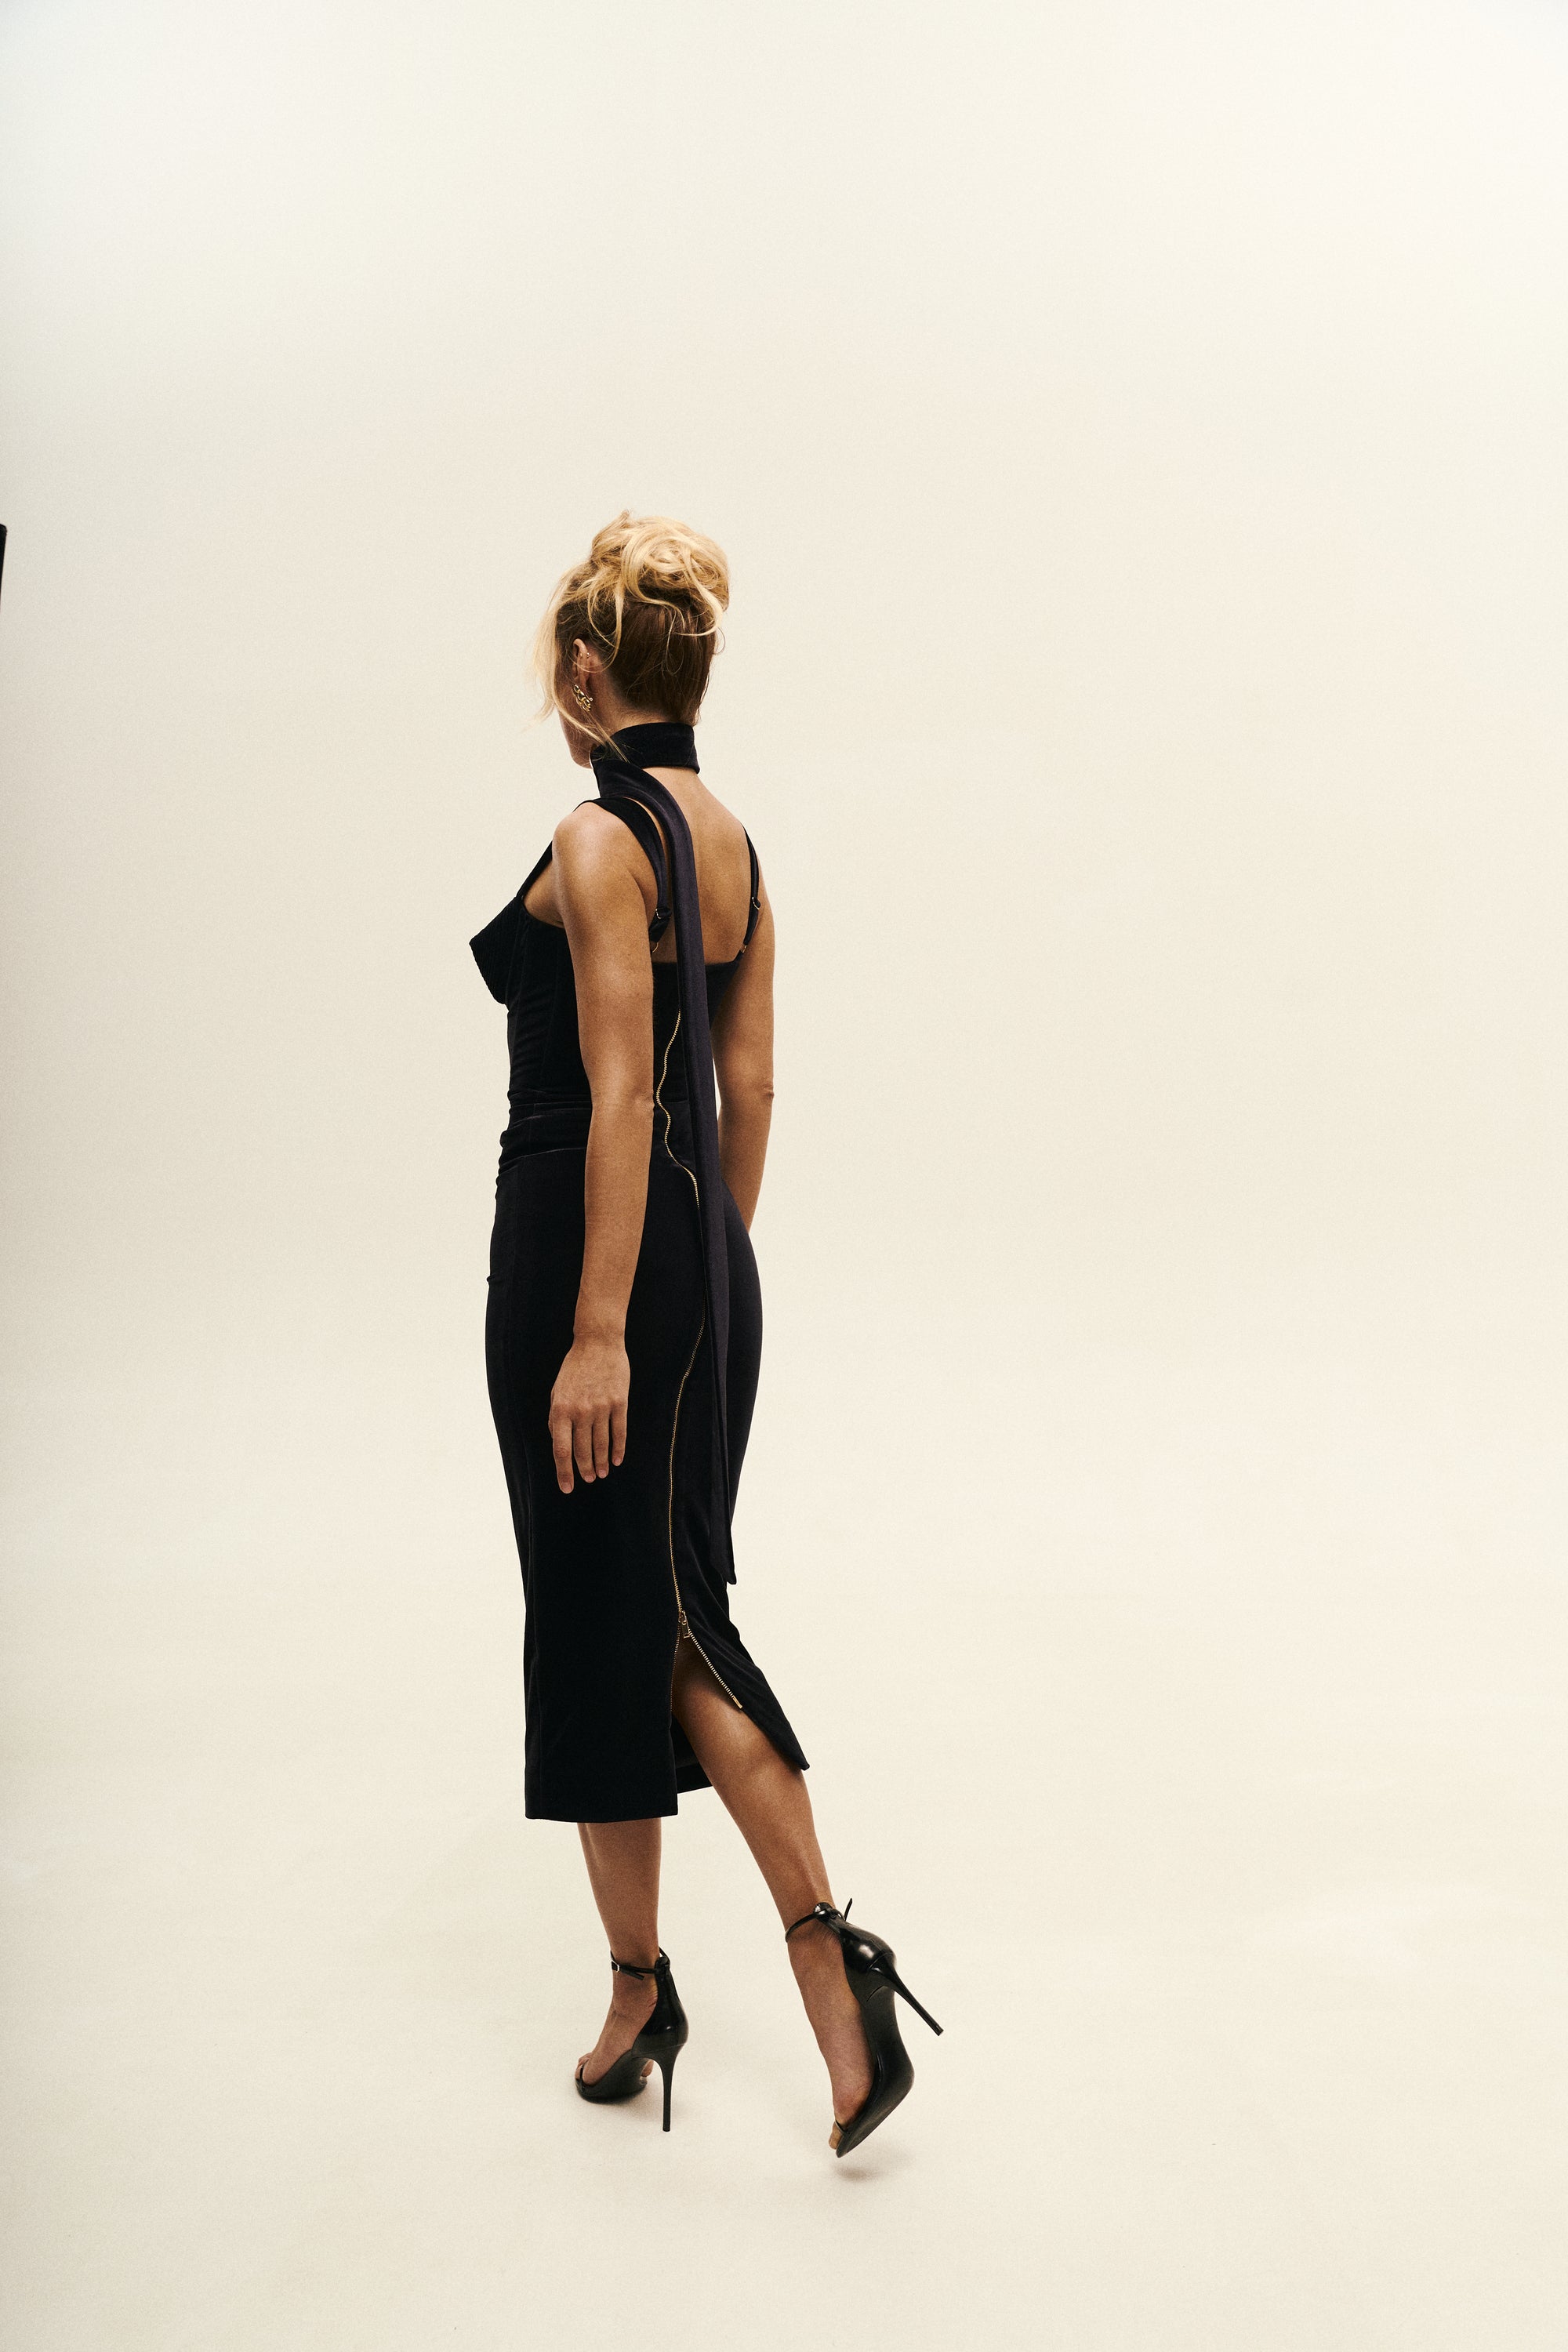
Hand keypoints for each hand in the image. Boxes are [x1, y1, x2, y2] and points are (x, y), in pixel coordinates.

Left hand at [548, 1334, 629, 1492]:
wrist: (597, 1343)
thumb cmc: (574, 1369)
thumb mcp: (556, 1392)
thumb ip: (556, 1418)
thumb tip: (560, 1444)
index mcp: (560, 1409)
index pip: (561, 1450)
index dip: (564, 1472)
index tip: (567, 1488)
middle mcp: (580, 1411)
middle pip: (582, 1451)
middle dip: (585, 1469)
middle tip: (589, 1479)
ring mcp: (601, 1407)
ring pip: (601, 1444)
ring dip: (601, 1462)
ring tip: (602, 1473)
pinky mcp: (619, 1402)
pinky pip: (619, 1432)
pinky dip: (618, 1449)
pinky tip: (617, 1459)